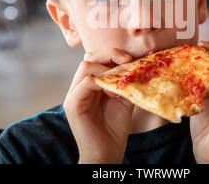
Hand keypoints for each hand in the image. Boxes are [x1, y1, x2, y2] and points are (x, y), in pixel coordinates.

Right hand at [64, 48, 133, 163]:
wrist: (107, 154)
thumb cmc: (115, 128)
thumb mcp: (122, 98)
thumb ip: (123, 81)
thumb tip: (135, 62)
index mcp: (88, 85)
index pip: (95, 58)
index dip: (112, 54)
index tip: (130, 59)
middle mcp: (78, 87)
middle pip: (89, 57)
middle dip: (110, 55)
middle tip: (127, 61)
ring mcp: (74, 95)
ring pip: (86, 66)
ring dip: (108, 68)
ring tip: (121, 79)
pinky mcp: (73, 104)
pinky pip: (87, 82)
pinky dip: (103, 81)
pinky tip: (115, 91)